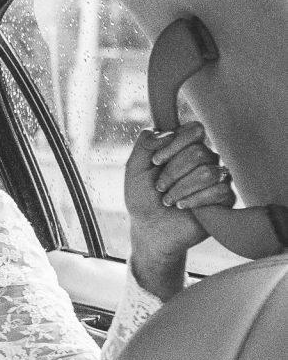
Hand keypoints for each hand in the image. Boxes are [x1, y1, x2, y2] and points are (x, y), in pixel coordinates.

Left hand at [123, 120, 235, 297]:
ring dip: (181, 189)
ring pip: (208, 172)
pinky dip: (196, 200)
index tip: (156, 161)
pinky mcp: (225, 199)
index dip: (175, 143)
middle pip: (199, 152)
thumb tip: (166, 133)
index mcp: (185, 147)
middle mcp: (205, 159)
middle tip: (160, 188)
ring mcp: (217, 178)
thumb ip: (145, 144)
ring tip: (169, 200)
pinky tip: (183, 207)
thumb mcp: (134, 169)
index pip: (194, 130)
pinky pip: (221, 191)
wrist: (150, 230)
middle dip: (173, 172)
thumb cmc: (142, 199)